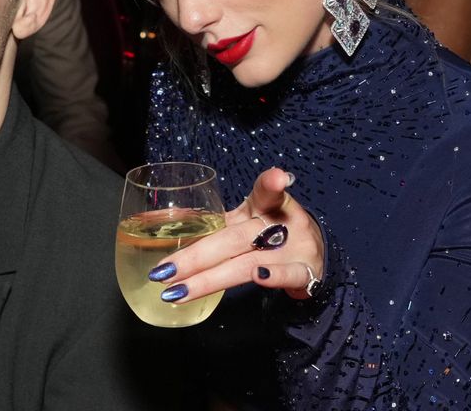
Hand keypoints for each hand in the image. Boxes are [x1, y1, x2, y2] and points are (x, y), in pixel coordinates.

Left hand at [152, 167, 323, 302]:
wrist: (313, 257)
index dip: (270, 184)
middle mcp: (278, 225)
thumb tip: (156, 219)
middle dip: (195, 256)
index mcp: (264, 207)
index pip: (265, 192)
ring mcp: (292, 250)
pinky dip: (273, 277)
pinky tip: (258, 279)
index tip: (278, 178)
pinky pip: (288, 275)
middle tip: (162, 271)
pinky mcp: (304, 273)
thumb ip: (211, 221)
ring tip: (178, 291)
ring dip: (210, 279)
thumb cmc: (270, 234)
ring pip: (247, 262)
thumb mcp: (246, 220)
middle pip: (234, 238)